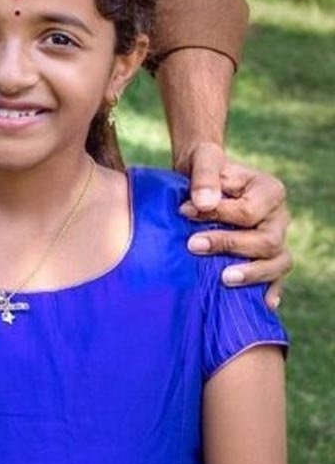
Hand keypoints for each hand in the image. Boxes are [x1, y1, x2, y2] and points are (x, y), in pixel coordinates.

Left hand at [180, 141, 291, 308]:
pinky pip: (278, 277)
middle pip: (266, 241)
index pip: (249, 212)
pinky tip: (262, 303)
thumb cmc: (205, 168)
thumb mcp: (203, 160)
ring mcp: (278, 238)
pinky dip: (271, 289)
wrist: (204, 181)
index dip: (218, 215)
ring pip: (278, 262)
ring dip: (252, 273)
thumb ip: (204, 177)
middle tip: (193, 246)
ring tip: (224, 279)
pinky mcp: (270, 257)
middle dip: (229, 245)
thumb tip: (204, 204)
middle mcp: (280, 216)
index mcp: (270, 190)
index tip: (184, 211)